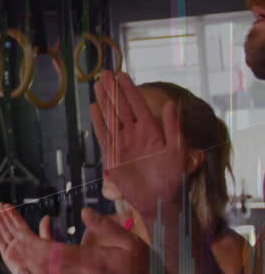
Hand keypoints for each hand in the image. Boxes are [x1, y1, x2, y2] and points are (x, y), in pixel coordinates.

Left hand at [0, 206, 149, 273]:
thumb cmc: (146, 271)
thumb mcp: (132, 243)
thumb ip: (106, 226)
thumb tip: (84, 211)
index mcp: (93, 265)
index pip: (51, 252)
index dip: (30, 239)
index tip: (16, 226)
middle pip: (40, 264)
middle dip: (19, 245)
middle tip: (4, 229)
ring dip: (20, 261)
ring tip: (6, 244)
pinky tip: (21, 269)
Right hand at [90, 71, 186, 226]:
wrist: (159, 200)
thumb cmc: (173, 177)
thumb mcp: (178, 150)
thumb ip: (173, 127)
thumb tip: (172, 103)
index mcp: (152, 131)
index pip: (138, 105)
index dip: (130, 90)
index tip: (122, 75)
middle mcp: (135, 134)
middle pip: (121, 107)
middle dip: (113, 91)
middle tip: (104, 73)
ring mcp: (123, 143)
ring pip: (111, 117)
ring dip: (104, 101)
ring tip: (97, 85)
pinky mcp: (112, 155)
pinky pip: (103, 135)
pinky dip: (98, 121)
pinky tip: (94, 108)